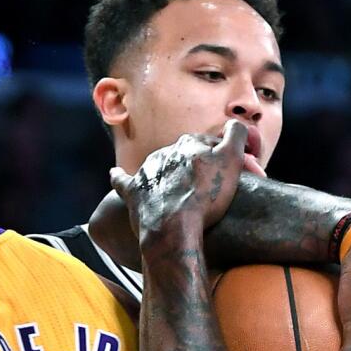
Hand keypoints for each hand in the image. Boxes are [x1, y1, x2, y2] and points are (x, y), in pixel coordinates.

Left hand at [110, 120, 249, 248]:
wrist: (174, 228)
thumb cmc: (206, 195)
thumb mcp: (231, 160)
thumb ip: (236, 135)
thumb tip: (236, 123)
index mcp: (189, 143)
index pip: (209, 144)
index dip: (223, 159)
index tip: (234, 176)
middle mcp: (165, 152)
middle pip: (185, 156)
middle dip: (198, 168)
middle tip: (211, 190)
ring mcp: (147, 172)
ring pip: (159, 166)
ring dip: (170, 174)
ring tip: (182, 193)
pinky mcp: (133, 192)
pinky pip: (122, 180)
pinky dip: (119, 176)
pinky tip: (115, 173)